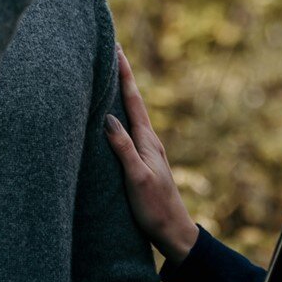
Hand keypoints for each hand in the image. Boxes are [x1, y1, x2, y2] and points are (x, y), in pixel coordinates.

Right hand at [103, 46, 198, 264]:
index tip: (116, 48)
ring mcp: (147, 152)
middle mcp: (148, 141)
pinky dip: (120, 116)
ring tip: (110, 76)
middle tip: (112, 51)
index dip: (124, 73)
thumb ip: (123, 148)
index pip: (133, 99)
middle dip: (121, 76)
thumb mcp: (136, 178)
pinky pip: (128, 131)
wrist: (174, 233)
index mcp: (148, 140)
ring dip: (120, 94)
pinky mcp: (142, 163)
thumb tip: (107, 117)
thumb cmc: (155, 208)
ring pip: (131, 115)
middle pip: (133, 101)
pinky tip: (114, 118)